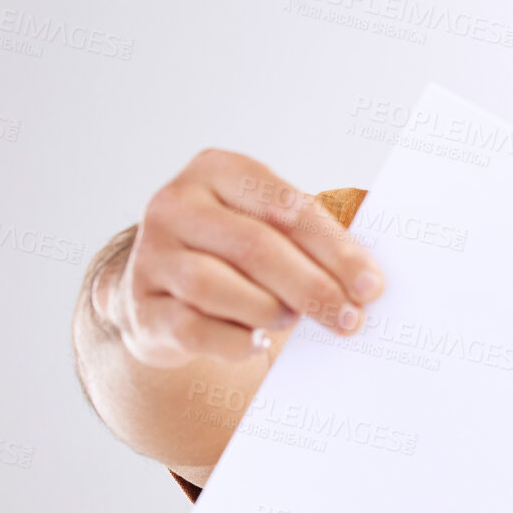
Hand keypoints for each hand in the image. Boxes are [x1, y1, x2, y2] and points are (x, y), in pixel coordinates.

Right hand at [100, 150, 385, 367]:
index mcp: (218, 170)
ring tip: (292, 321)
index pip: (286, 207)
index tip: (370, 286)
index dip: (334, 249)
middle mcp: (176, 205)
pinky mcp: (141, 306)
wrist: (165, 291)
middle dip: (312, 287)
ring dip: (267, 309)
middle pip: (254, 247)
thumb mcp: (270, 226)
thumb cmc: (237, 254)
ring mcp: (152, 255)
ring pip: (214, 285)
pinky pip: (191, 328)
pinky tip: (255, 342)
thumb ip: (314, 234)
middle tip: (350, 320)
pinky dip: (232, 339)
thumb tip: (370, 274)